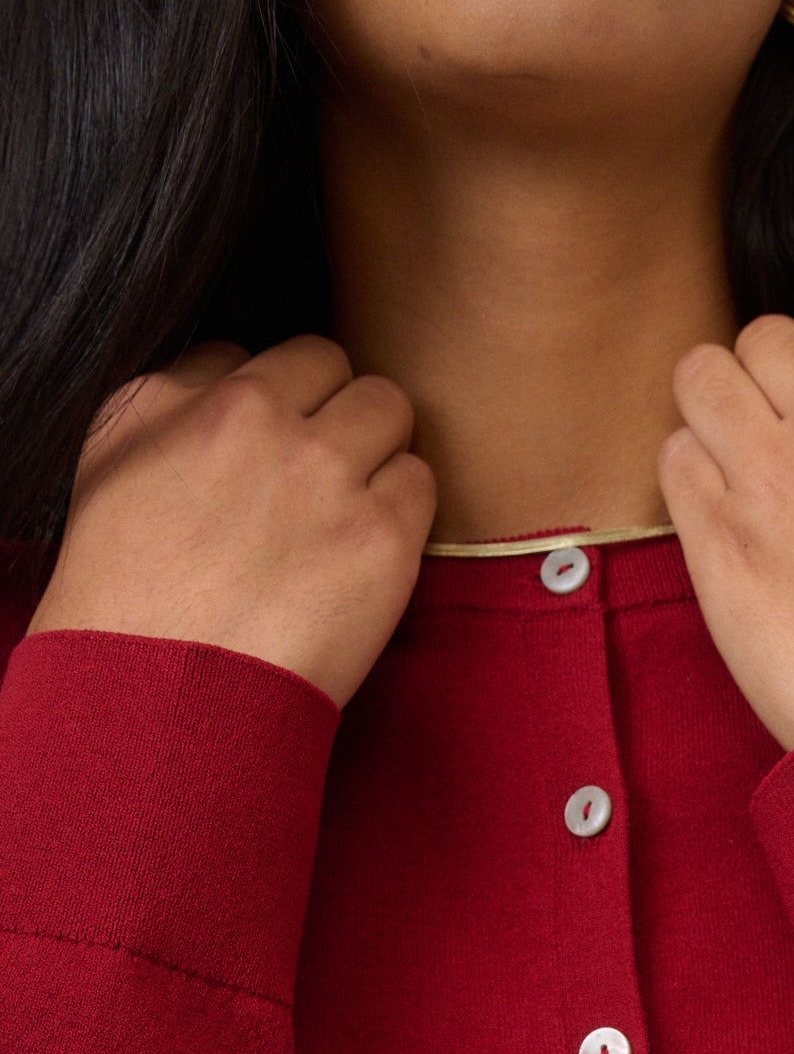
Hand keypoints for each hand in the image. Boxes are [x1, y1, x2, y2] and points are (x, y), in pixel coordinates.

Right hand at [26, 336, 437, 710]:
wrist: (162, 700)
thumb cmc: (128, 602)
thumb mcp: (112, 471)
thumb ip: (174, 404)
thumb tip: (235, 371)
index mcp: (184, 402)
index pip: (268, 354)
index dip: (282, 400)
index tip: (277, 445)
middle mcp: (256, 422)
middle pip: (337, 365)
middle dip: (337, 411)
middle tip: (323, 474)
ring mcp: (324, 473)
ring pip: (390, 410)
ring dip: (378, 451)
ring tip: (345, 513)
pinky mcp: (382, 534)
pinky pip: (421, 482)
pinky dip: (403, 513)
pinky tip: (365, 554)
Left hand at [659, 315, 793, 751]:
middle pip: (766, 339)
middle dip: (764, 385)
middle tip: (776, 449)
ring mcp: (773, 468)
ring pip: (701, 375)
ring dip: (711, 415)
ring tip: (736, 474)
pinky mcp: (716, 528)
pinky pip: (672, 457)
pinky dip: (688, 482)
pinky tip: (723, 525)